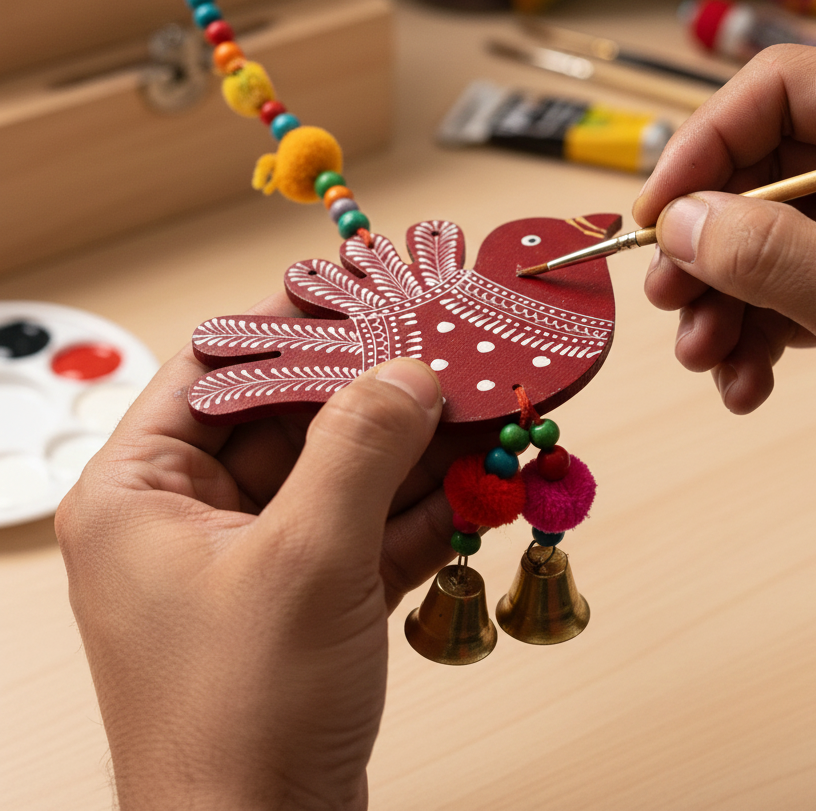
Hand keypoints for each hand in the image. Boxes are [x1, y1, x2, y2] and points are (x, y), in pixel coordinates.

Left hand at [56, 293, 469, 810]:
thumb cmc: (242, 723)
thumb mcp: (305, 562)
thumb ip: (360, 449)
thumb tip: (410, 371)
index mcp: (140, 495)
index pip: (214, 367)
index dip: (287, 320)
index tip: (357, 286)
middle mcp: (189, 521)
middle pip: (291, 415)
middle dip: (374, 389)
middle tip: (441, 348)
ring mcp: (252, 562)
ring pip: (340, 472)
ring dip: (412, 450)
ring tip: (478, 409)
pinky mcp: (306, 601)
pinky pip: (366, 529)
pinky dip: (421, 509)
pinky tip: (479, 484)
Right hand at [634, 47, 815, 499]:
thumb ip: (768, 255)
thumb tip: (676, 222)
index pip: (781, 91)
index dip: (704, 146)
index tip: (654, 215)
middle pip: (761, 169)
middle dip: (708, 245)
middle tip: (668, 301)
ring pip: (764, 233)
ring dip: (722, 299)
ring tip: (706, 358)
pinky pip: (787, 283)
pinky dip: (754, 331)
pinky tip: (746, 383)